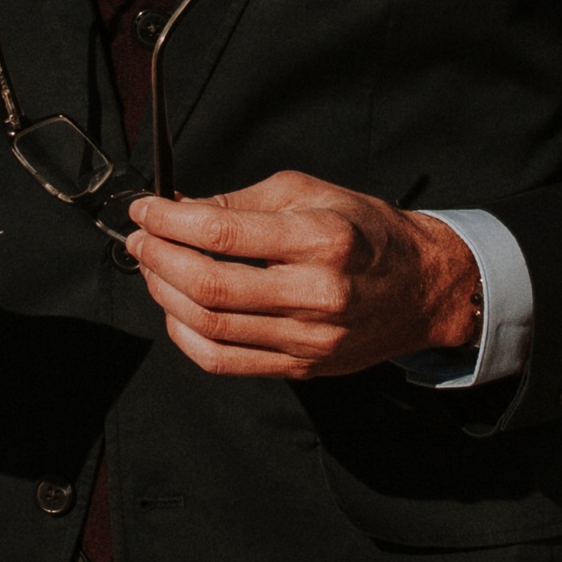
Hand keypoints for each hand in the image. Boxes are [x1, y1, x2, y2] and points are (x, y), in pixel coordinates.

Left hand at [128, 170, 481, 379]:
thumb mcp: (308, 193)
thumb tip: (178, 208)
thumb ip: (240, 203)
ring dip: (165, 296)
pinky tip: (176, 309)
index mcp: (320, 239)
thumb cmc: (366, 231)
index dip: (169, 222)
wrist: (421, 287)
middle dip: (158, 260)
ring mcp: (308, 339)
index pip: (223, 234)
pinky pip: (225, 362)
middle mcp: (315, 294)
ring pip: (211, 328)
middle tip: (139, 239)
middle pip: (210, 287)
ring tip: (153, 269)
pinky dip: (187, 336)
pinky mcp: (300, 368)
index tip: (145, 210)